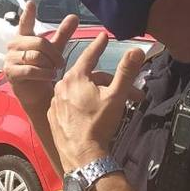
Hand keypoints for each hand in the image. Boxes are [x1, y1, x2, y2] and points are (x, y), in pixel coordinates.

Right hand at [3, 3, 78, 119]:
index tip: (31, 3)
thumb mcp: (54, 50)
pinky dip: (44, 73)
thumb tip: (74, 16)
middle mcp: (14, 46)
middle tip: (60, 63)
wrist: (36, 94)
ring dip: (49, 65)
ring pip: (35, 56)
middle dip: (53, 53)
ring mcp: (10, 59)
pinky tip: (49, 76)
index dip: (28, 14)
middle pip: (38, 42)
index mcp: (23, 38)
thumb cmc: (43, 69)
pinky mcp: (11, 73)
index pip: (25, 23)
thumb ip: (62, 33)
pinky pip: (30, 69)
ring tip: (53, 71)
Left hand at [48, 32, 144, 172]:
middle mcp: (60, 86)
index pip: (89, 55)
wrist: (82, 155)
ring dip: (94, 95)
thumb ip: (126, 72)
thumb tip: (136, 50)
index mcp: (75, 77)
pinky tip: (91, 115)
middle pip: (87, 78)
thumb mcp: (116, 96)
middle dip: (108, 83)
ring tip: (111, 106)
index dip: (99, 45)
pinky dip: (80, 106)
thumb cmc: (99, 123)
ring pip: (78, 92)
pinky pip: (68, 105)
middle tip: (128, 94)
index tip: (103, 36)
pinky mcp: (53, 117)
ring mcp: (54, 103)